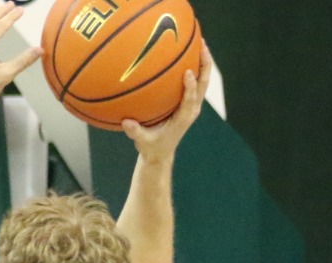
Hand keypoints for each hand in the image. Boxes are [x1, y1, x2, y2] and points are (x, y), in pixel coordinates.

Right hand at [122, 45, 210, 159]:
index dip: (191, 86)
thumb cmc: (151, 146)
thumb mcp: (142, 142)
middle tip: (202, 46)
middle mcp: (192, 109)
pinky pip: (195, 81)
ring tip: (200, 42)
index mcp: (184, 118)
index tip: (188, 72)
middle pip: (204, 84)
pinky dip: (194, 65)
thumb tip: (126, 122)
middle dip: (205, 65)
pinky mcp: (189, 101)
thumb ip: (135, 132)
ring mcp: (192, 104)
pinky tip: (187, 51)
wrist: (161, 152)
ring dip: (203, 61)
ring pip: (203, 80)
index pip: (190, 100)